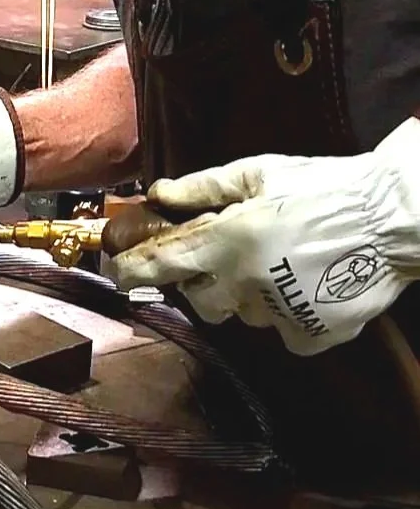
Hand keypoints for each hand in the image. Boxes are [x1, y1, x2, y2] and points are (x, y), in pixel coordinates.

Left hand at [109, 118, 419, 354]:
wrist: (395, 218)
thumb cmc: (323, 187)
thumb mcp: (257, 173)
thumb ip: (201, 188)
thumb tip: (156, 193)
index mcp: (226, 242)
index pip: (160, 264)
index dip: (130, 268)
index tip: (116, 270)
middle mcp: (244, 284)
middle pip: (198, 299)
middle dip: (202, 280)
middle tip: (224, 255)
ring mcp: (278, 315)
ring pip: (241, 314)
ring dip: (245, 294)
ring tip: (274, 263)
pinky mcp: (311, 335)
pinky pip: (281, 331)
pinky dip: (284, 312)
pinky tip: (301, 284)